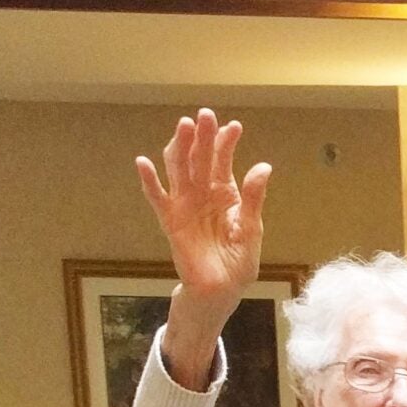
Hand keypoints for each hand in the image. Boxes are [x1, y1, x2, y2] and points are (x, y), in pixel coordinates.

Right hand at [134, 108, 271, 305]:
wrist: (221, 290)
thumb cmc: (237, 262)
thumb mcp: (251, 228)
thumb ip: (253, 198)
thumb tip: (263, 166)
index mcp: (225, 193)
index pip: (223, 160)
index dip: (227, 142)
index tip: (234, 126)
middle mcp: (203, 193)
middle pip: (199, 157)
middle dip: (203, 136)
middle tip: (206, 115)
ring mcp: (185, 204)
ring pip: (178, 168)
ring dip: (179, 147)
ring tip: (183, 126)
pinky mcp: (170, 220)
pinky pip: (156, 197)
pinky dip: (149, 180)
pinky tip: (143, 162)